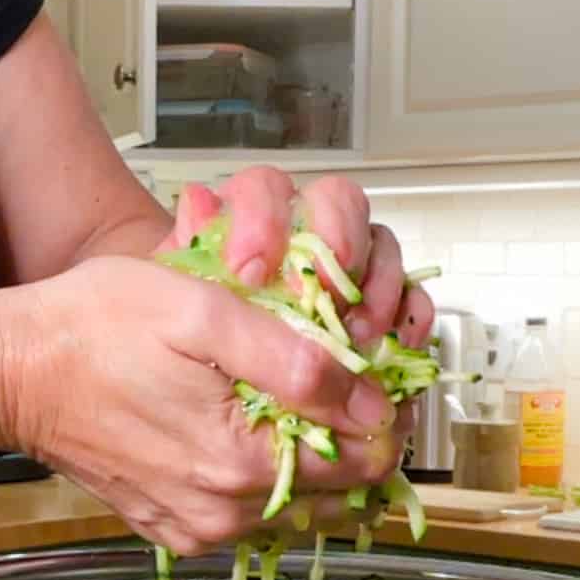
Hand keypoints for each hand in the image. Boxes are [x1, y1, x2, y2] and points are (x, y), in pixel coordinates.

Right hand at [0, 256, 402, 554]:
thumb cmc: (94, 327)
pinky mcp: (173, 529)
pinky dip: (265, 476)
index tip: (375, 380)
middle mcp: (224, 513)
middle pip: (337, 491)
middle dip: (351, 440)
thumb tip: (371, 404)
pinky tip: (243, 429)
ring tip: (285, 401)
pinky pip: (249, 513)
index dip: (384, 418)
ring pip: (295, 504)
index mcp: (240, 463)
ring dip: (309, 459)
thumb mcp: (203, 313)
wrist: (9, 372)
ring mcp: (198, 528)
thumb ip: (296, 362)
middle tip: (335, 383)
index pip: (366, 465)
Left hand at [159, 167, 435, 347]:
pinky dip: (411, 320)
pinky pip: (410, 301)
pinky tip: (395, 345)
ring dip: (378, 286)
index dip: (265, 218)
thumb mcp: (169, 298)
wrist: (196, 390)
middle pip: (340, 203)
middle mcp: (301, 242)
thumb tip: (201, 203)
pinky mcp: (374, 318)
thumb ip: (188, 249)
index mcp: (248, 226)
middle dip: (339, 241)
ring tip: (357, 334)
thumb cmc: (185, 345)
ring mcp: (343, 278)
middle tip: (323, 291)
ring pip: (381, 248)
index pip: (266, 189)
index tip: (251, 269)